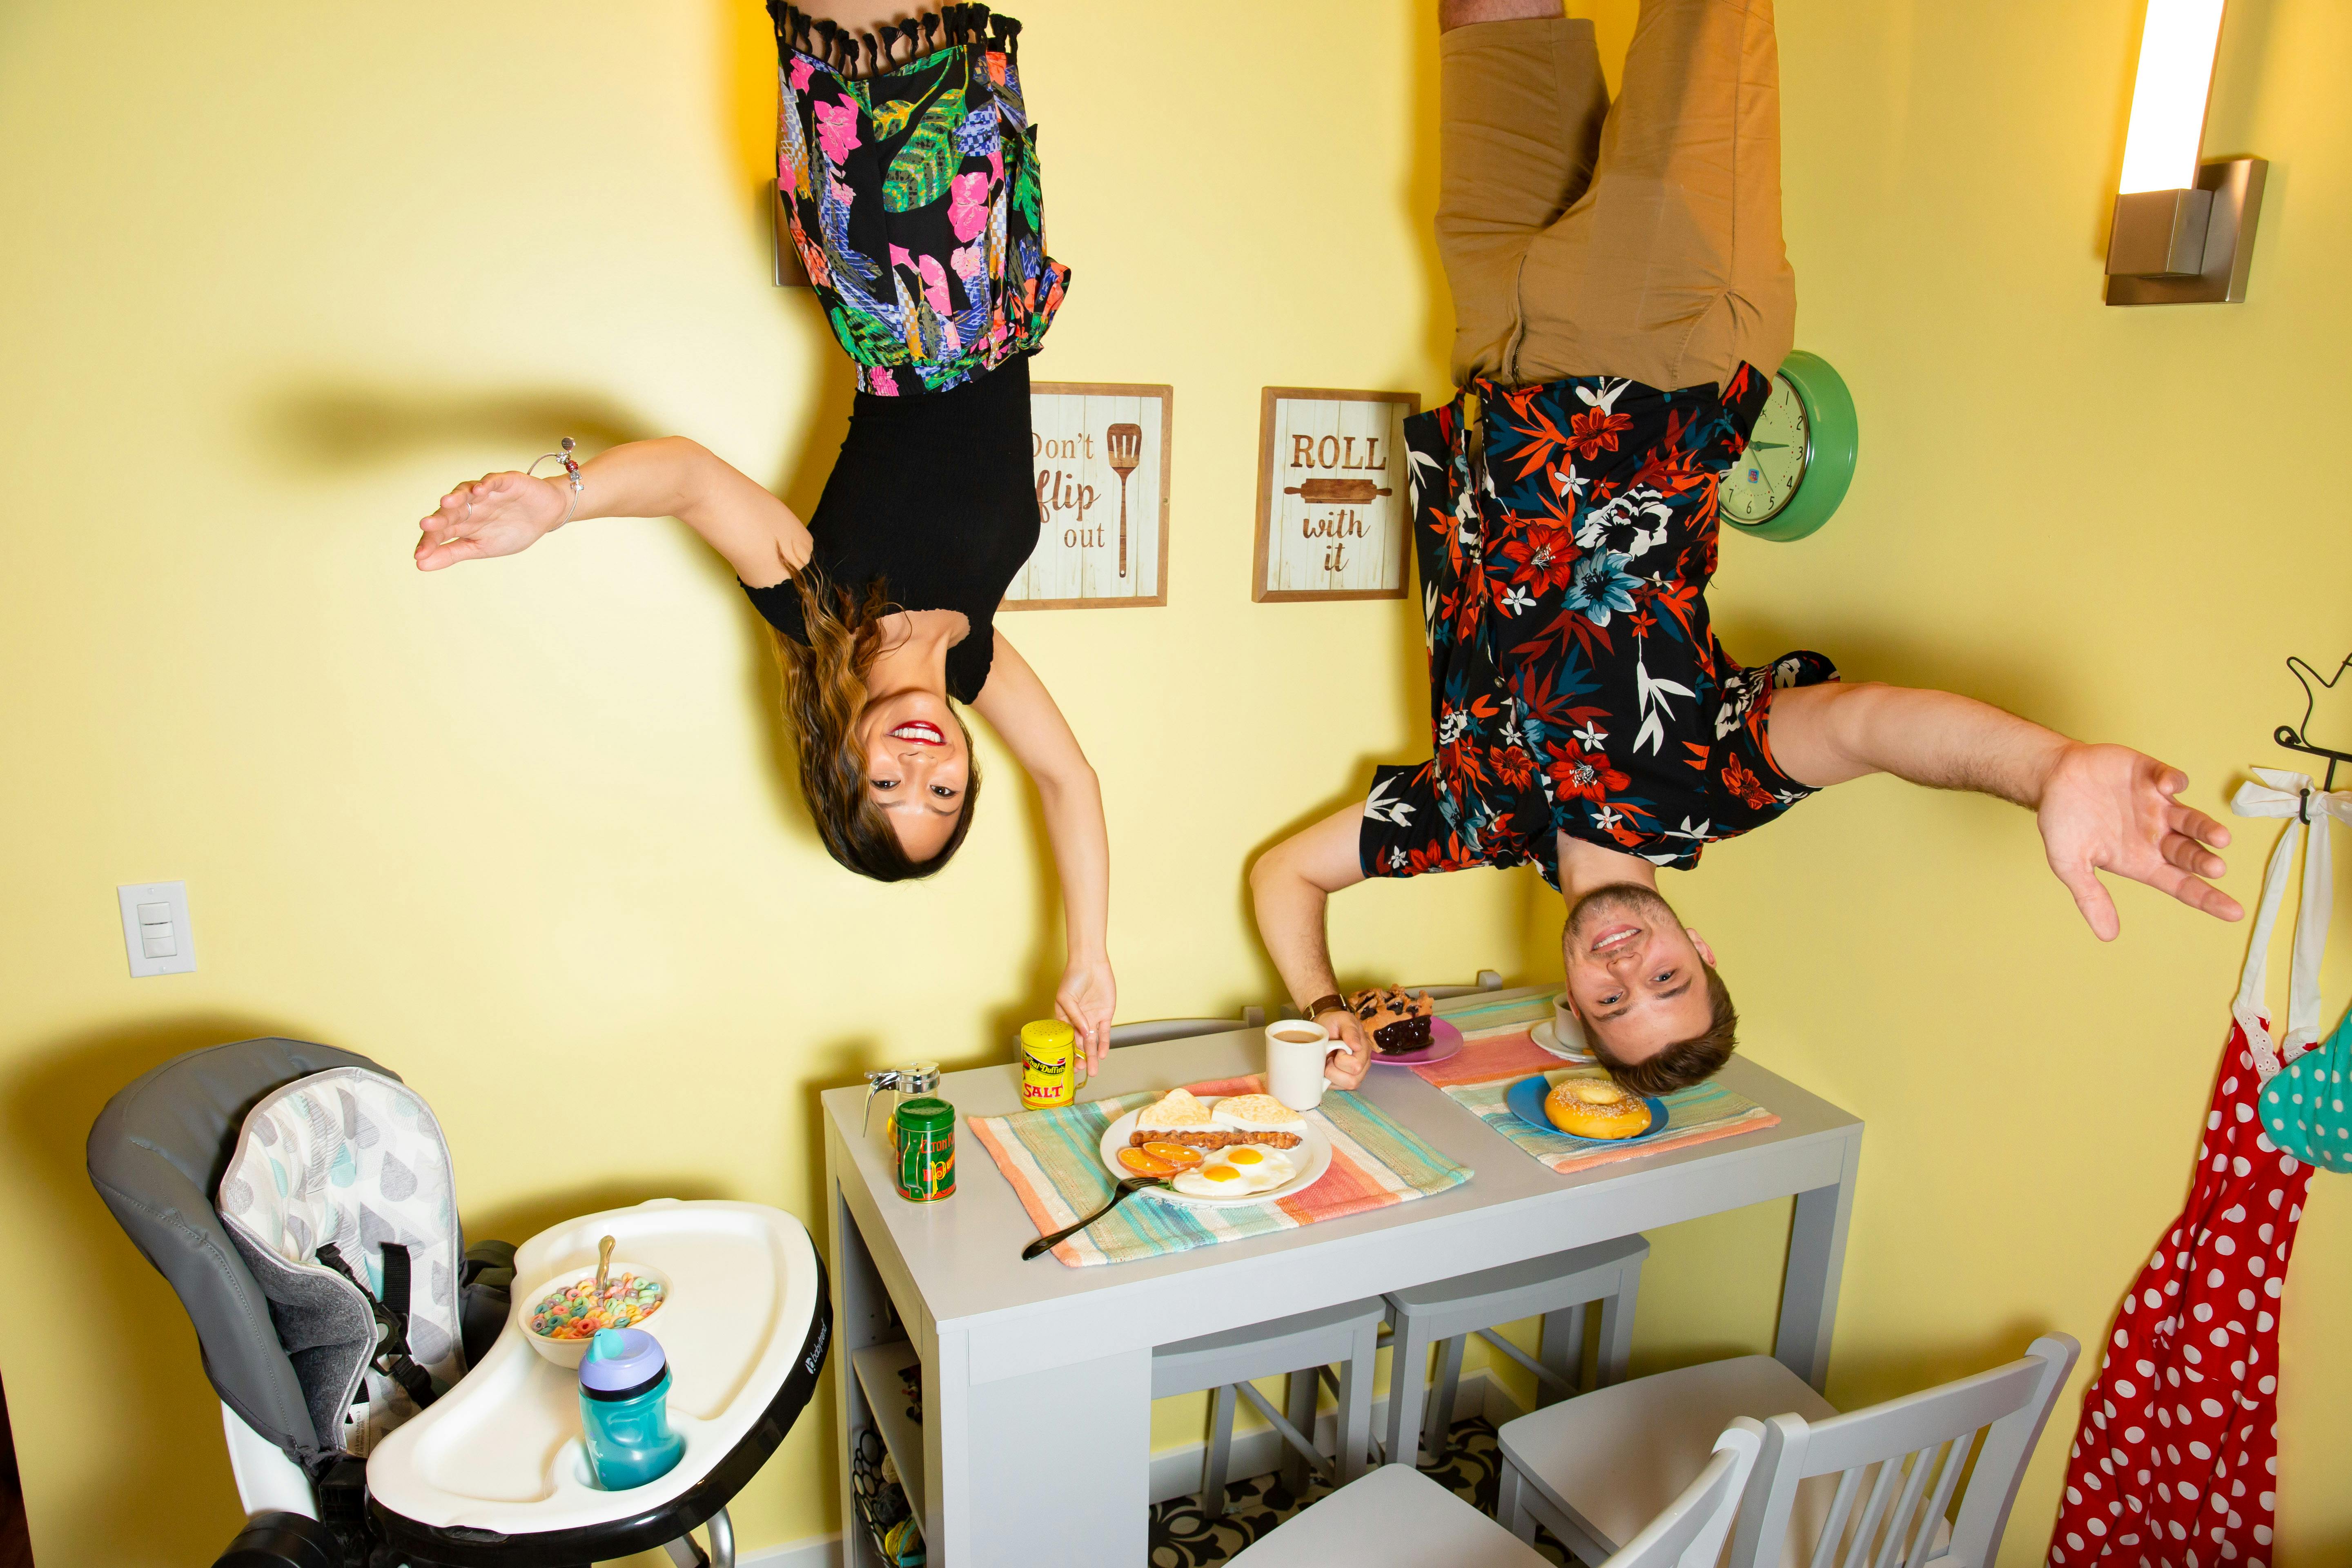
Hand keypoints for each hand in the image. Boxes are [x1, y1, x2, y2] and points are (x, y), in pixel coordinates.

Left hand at [414, 471, 566, 570]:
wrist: (546, 515)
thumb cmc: (513, 531)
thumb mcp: (482, 548)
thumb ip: (452, 553)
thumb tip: (420, 564)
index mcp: (463, 523)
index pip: (441, 531)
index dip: (430, 542)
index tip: (419, 555)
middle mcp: (470, 506)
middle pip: (450, 511)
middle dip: (439, 519)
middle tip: (426, 525)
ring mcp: (486, 493)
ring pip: (466, 492)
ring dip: (457, 496)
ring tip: (447, 502)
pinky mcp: (505, 482)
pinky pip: (493, 481)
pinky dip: (486, 484)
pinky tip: (480, 490)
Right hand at [1056, 953, 1116, 1073]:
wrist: (1090, 962)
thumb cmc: (1073, 977)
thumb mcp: (1066, 997)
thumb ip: (1075, 1017)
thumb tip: (1084, 1033)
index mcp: (1064, 1017)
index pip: (1065, 1039)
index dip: (1067, 1052)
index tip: (1068, 1064)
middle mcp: (1078, 1021)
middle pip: (1079, 1044)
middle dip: (1080, 1058)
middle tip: (1083, 1070)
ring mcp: (1092, 1019)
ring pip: (1092, 1042)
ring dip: (1092, 1056)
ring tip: (1093, 1070)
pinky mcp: (1105, 1015)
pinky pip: (1104, 1033)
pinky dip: (1103, 1043)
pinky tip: (1101, 1055)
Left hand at [1316, 1008, 1371, 1091]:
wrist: (1325, 1026)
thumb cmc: (1334, 1023)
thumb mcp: (1342, 1019)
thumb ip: (1350, 1030)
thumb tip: (1357, 1046)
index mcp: (1364, 1051)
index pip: (1356, 1066)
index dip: (1342, 1060)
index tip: (1337, 1048)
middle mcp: (1363, 1065)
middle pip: (1352, 1081)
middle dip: (1334, 1070)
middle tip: (1330, 1056)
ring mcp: (1354, 1075)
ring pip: (1344, 1087)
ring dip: (1331, 1075)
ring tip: (1329, 1062)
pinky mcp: (1343, 1082)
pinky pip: (1336, 1088)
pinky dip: (1327, 1080)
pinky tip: (1327, 1068)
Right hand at [2035, 743, 2242, 939]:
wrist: (2052, 778)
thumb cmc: (2063, 821)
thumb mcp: (2069, 863)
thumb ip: (2090, 895)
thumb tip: (2107, 934)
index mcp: (2140, 860)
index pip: (2181, 884)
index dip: (2208, 898)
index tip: (2234, 911)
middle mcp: (2156, 835)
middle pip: (2190, 853)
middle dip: (2204, 862)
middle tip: (2215, 868)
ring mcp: (2156, 805)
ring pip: (2191, 820)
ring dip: (2205, 828)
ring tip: (2218, 836)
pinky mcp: (2151, 776)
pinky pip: (2171, 779)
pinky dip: (2174, 782)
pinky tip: (2167, 786)